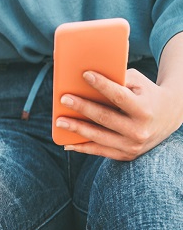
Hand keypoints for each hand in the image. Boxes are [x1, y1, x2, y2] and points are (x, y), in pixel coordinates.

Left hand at [58, 69, 182, 160]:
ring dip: (77, 129)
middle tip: (63, 99)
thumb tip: (86, 79)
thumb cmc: (146, 94)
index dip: (102, 85)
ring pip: (99, 137)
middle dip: (82, 108)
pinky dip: (82, 148)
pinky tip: (67, 143)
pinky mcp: (127, 155)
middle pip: (105, 117)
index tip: (85, 74)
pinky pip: (100, 151)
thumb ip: (117, 79)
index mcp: (144, 109)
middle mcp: (140, 130)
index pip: (119, 96)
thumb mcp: (139, 83)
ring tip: (59, 121)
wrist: (169, 117)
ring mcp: (133, 145)